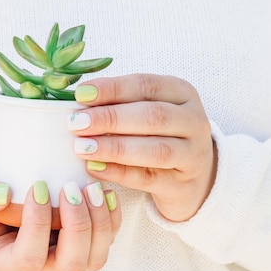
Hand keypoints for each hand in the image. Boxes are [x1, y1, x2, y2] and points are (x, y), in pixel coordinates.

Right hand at [0, 163, 120, 270]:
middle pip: (69, 266)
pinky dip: (111, 217)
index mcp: (1, 263)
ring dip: (99, 222)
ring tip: (90, 187)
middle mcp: (35, 269)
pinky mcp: (78, 242)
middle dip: (78, 227)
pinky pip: (105, 240)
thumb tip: (1, 195)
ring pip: (93, 258)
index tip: (38, 187)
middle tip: (71, 189)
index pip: (28, 259)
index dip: (38, 225)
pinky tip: (104, 191)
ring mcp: (59, 257)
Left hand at [69, 74, 216, 221]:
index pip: (147, 86)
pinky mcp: (182, 185)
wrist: (193, 177)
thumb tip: (79, 101)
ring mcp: (192, 155)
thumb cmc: (161, 135)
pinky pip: (148, 178)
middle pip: (154, 117)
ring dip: (114, 148)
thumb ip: (120, 104)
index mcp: (183, 94)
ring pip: (156, 150)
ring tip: (82, 147)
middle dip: (111, 118)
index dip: (113, 89)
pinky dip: (118, 173)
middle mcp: (193, 122)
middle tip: (76, 123)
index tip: (81, 94)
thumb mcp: (148, 111)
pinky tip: (94, 168)